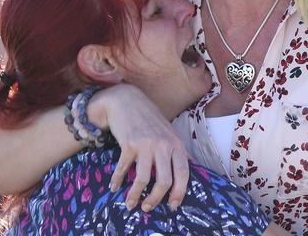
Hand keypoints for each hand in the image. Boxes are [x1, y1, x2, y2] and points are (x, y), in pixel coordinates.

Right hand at [88, 84, 189, 211]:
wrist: (126, 100)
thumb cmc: (149, 118)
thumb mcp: (168, 132)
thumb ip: (178, 150)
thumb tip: (193, 167)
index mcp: (176, 143)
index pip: (184, 173)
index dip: (180, 192)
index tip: (173, 205)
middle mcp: (163, 144)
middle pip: (164, 181)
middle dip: (156, 199)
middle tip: (148, 207)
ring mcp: (146, 144)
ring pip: (143, 179)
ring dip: (135, 195)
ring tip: (130, 204)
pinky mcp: (128, 144)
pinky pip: (123, 169)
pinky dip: (117, 181)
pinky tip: (114, 187)